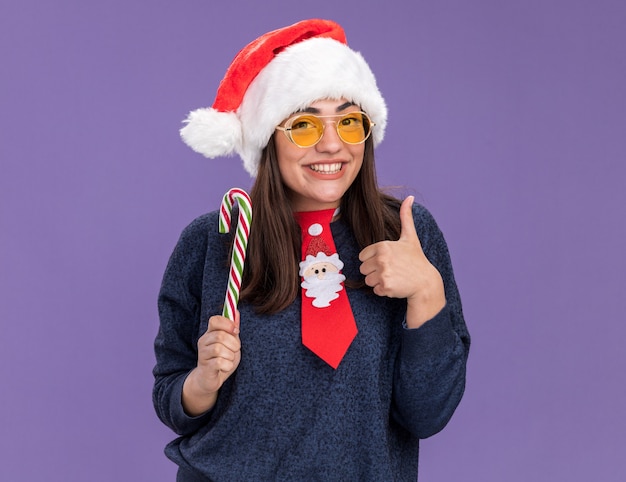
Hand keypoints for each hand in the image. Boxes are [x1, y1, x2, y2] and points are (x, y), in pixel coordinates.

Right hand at [182, 311, 240, 415]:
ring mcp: (203, 354)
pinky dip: (227, 365)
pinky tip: (226, 367)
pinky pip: (219, 362)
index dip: (227, 323)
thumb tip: (236, 312)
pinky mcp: (205, 367)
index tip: (236, 330)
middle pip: (219, 336)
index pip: (214, 320)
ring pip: (219, 349)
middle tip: (235, 349)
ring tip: (230, 359)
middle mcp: (204, 341)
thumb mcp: (230, 343)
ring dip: (230, 355)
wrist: (209, 379)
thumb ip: (232, 329)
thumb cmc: (222, 359)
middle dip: (233, 343)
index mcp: (210, 333)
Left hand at [358, 196, 444, 327]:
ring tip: (393, 277)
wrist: (425, 282)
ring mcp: (383, 273)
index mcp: (383, 245)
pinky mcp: (385, 286)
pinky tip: (395, 285)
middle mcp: (382, 258)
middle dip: (374, 271)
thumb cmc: (416, 259)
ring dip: (378, 281)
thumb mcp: (410, 237)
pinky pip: (375, 290)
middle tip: (391, 270)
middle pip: (363, 268)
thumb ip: (406, 217)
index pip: (363, 256)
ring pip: (367, 280)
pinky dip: (383, 290)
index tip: (387, 260)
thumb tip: (410, 197)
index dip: (373, 259)